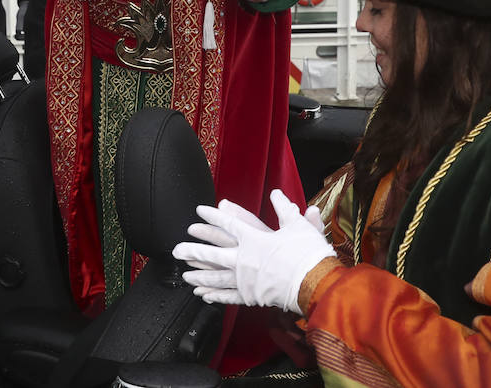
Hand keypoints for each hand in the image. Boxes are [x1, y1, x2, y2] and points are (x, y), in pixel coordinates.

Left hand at [173, 189, 332, 314]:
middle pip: (211, 253)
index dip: (212, 216)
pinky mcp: (250, 296)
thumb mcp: (298, 225)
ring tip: (185, 276)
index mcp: (253, 238)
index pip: (228, 224)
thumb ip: (285, 208)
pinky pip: (228, 296)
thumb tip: (277, 194)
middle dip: (192, 251)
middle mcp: (243, 258)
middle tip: (176, 250)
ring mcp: (244, 279)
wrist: (314, 283)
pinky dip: (214, 295)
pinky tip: (203, 296)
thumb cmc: (307, 253)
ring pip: (215, 277)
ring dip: (199, 276)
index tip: (199, 211)